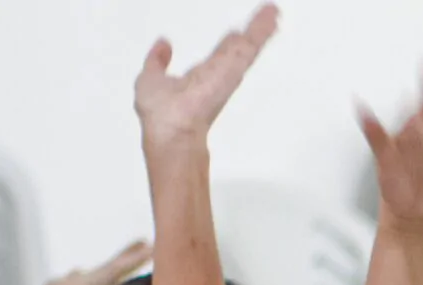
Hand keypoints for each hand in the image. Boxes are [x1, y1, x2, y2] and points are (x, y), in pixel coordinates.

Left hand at [134, 4, 278, 158]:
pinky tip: (272, 13)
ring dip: (261, 26)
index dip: (227, 45)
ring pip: (248, 44)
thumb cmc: (162, 118)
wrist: (174, 133)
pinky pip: (251, 42)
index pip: (219, 57)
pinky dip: (261, 27)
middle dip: (253, 32)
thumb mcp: (149, 79)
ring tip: (273, 11)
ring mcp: (229, 71)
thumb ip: (156, 60)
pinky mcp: (235, 66)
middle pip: (239, 49)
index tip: (235, 35)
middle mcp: (219, 75)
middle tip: (267, 16)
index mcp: (202, 78)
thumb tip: (162, 44)